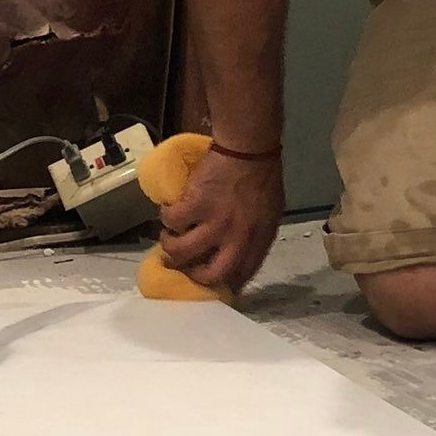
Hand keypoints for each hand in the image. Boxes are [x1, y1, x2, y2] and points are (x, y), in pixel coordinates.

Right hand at [156, 145, 284, 295]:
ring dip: (170, 247)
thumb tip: (237, 252)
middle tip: (184, 266)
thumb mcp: (270, 214)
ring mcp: (215, 223)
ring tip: (169, 238)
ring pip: (181, 252)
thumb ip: (255, 236)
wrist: (248, 149)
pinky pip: (171, 222)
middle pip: (210, 275)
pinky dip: (166, 217)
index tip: (211, 286)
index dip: (224, 286)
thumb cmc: (262, 178)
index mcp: (258, 241)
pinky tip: (168, 211)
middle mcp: (237, 238)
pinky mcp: (195, 205)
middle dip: (193, 275)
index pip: (241, 276)